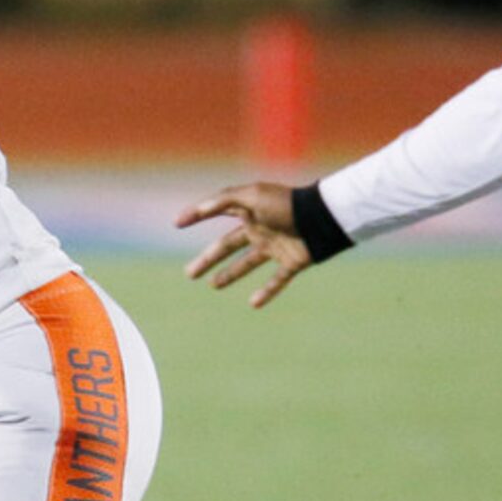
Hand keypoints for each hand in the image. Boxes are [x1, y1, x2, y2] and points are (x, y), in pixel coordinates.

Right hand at [175, 180, 308, 306]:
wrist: (324, 217)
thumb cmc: (286, 204)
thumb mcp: (250, 196)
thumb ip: (222, 201)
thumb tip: (196, 209)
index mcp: (249, 211)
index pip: (217, 213)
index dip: (197, 215)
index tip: (177, 223)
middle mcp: (259, 229)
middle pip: (227, 246)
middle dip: (207, 259)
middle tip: (189, 274)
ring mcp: (275, 247)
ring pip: (247, 264)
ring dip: (230, 275)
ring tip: (213, 285)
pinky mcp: (292, 262)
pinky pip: (278, 279)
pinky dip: (267, 292)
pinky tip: (253, 304)